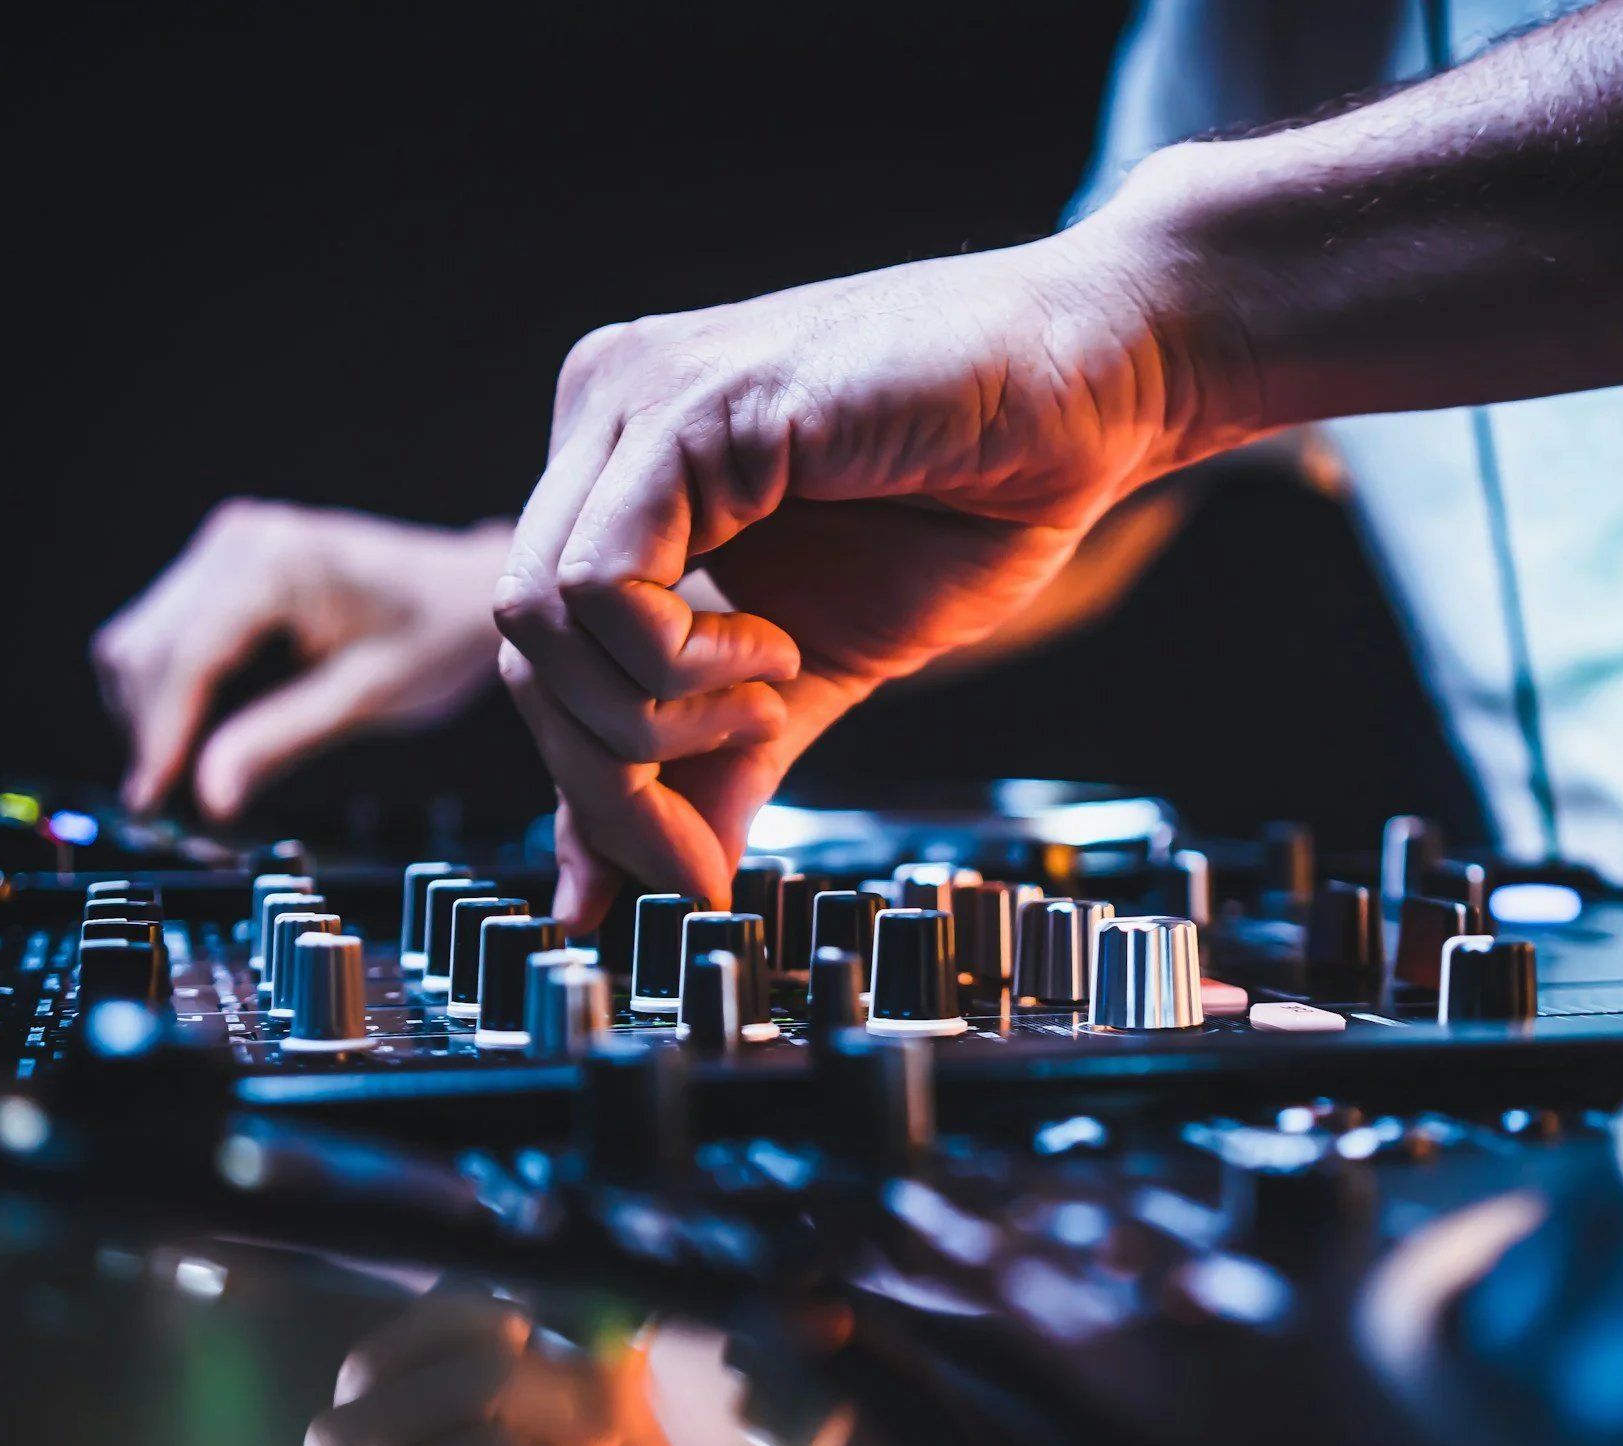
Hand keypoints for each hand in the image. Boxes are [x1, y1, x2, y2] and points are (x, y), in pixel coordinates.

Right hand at [93, 500, 511, 818]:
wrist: (469, 591)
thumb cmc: (438, 634)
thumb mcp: (367, 697)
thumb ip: (280, 740)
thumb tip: (209, 797)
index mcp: (278, 562)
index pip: (186, 658)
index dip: (161, 735)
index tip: (152, 800)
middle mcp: (240, 541)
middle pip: (148, 651)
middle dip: (152, 730)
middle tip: (173, 804)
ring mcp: (228, 547)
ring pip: (142, 644)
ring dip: (153, 711)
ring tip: (192, 772)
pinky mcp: (226, 566)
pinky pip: (167, 634)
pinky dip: (172, 689)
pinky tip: (205, 732)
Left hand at [491, 206, 1255, 923]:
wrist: (1098, 388)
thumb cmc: (978, 497)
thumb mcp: (821, 667)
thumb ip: (730, 759)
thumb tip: (661, 881)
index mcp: (624, 473)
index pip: (545, 657)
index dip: (594, 792)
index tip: (685, 880)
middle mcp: (603, 422)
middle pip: (524, 650)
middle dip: (610, 784)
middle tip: (706, 846)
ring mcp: (631, 400)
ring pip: (539, 622)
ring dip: (653, 719)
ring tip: (772, 699)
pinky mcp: (685, 402)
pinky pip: (600, 582)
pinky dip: (675, 661)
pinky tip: (773, 652)